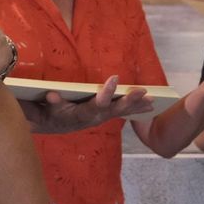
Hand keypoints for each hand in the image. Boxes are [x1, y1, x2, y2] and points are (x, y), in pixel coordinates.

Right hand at [22, 76, 152, 132]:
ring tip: (153, 101)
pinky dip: (136, 108)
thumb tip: (52, 95)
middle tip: (144, 92)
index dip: (106, 92)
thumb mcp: (50, 108)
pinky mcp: (105, 115)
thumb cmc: (53, 112)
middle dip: (130, 100)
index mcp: (83, 113)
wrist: (56, 125)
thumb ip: (53, 102)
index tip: (114, 78)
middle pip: (115, 109)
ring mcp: (102, 117)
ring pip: (122, 111)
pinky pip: (122, 112)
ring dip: (137, 106)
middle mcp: (96, 117)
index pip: (97, 103)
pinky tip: (149, 106)